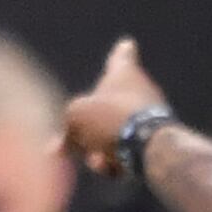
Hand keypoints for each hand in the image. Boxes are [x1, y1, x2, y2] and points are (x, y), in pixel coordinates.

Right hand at [65, 40, 170, 176]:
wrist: (149, 149)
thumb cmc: (110, 119)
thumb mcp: (75, 117)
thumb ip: (66, 129)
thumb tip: (57, 148)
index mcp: (125, 74)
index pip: (122, 57)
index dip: (122, 52)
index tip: (129, 44)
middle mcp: (141, 94)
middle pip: (105, 110)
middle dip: (86, 130)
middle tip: (76, 141)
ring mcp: (150, 121)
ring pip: (111, 137)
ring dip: (97, 152)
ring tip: (99, 157)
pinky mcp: (154, 147)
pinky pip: (125, 155)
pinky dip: (113, 163)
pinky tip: (111, 167)